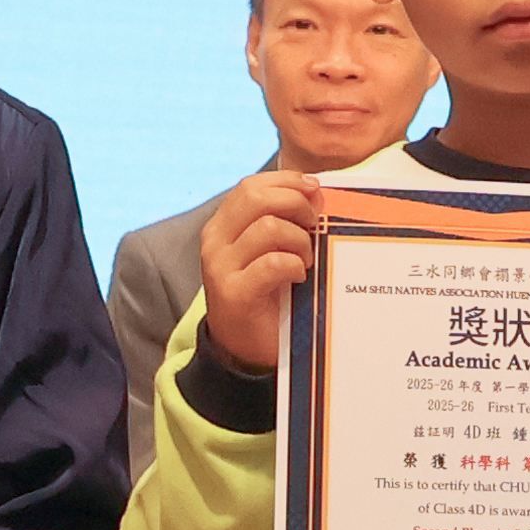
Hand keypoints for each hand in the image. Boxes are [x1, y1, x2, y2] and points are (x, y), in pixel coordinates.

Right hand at [192, 166, 322, 378]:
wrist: (243, 348)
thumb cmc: (265, 294)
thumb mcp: (269, 250)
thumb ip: (281, 220)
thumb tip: (315, 192)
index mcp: (222, 226)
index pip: (250, 186)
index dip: (286, 182)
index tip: (315, 191)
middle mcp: (214, 242)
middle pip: (255, 197)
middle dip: (295, 203)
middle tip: (314, 224)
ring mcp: (221, 268)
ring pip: (268, 228)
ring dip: (300, 240)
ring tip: (307, 259)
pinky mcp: (234, 293)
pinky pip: (273, 263)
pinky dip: (295, 265)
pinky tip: (300, 276)